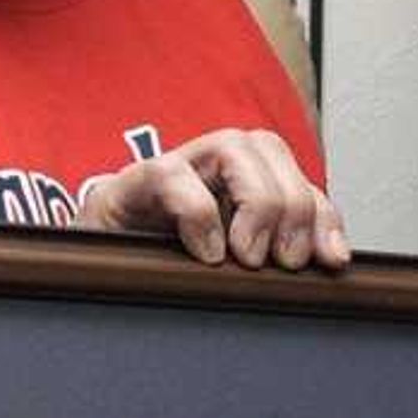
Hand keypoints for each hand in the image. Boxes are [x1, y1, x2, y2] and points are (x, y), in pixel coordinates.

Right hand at [76, 129, 351, 269]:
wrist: (86, 271)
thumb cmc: (162, 269)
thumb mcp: (229, 270)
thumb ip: (273, 261)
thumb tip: (326, 270)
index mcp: (241, 185)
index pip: (299, 181)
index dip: (323, 216)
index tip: (331, 261)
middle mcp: (210, 166)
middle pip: (272, 149)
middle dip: (293, 208)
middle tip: (283, 262)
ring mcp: (173, 169)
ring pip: (234, 146)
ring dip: (256, 202)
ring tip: (247, 256)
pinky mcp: (131, 185)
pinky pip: (172, 176)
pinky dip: (199, 214)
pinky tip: (206, 254)